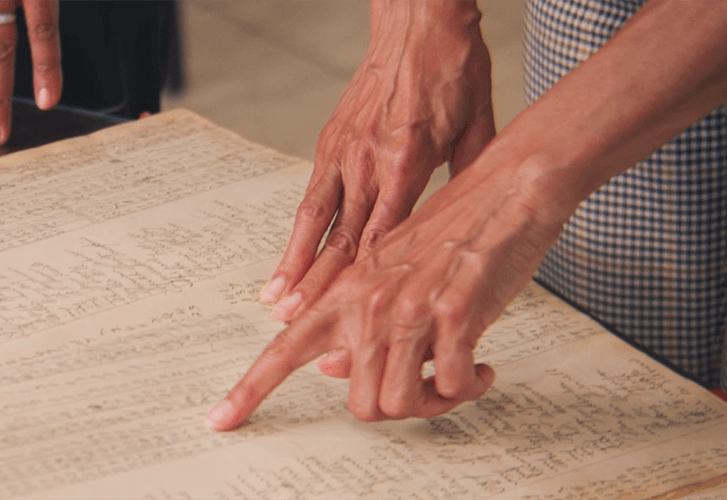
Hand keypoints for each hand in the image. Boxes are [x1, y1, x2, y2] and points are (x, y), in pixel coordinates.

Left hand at [211, 157, 568, 429]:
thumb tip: (328, 368)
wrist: (506, 193)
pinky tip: (481, 365)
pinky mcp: (452, 314)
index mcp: (346, 293)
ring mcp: (407, 309)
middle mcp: (367, 303)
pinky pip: (452, 386)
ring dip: (437, 403)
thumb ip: (356, 322)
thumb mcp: (391, 276)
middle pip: (361, 402)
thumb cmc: (455, 233)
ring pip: (402, 403)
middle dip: (400, 410)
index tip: (220, 420)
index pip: (282, 349)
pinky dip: (469, 386)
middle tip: (430, 392)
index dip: (249, 390)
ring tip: (458, 377)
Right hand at [260, 0, 495, 321]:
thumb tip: (470, 226)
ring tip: (275, 299)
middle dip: (317, 282)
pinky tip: (289, 257)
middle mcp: (368, 156)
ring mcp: (344, 149)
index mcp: (408, 156)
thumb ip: (469, 179)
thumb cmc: (454, 68)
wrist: (420, 21)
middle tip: (294, 320)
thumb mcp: (479, 126)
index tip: (353, 311)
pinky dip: (299, 232)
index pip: (384, 231)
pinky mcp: (331, 140)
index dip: (366, 277)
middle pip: (341, 233)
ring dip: (295, 263)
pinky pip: (313, 195)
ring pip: (316, 218)